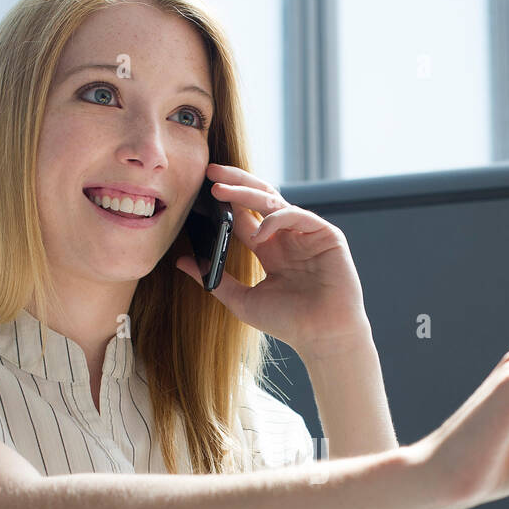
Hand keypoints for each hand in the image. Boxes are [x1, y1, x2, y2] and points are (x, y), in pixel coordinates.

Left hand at [174, 161, 370, 356]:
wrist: (323, 337)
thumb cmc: (288, 322)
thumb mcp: (242, 300)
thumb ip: (214, 279)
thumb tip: (182, 261)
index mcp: (270, 250)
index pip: (243, 217)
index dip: (223, 203)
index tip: (199, 192)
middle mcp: (287, 237)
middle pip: (258, 199)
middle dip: (234, 182)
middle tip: (209, 172)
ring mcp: (307, 234)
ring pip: (274, 200)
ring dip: (246, 192)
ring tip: (220, 189)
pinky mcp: (326, 235)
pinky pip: (297, 215)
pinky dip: (275, 219)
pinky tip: (258, 232)